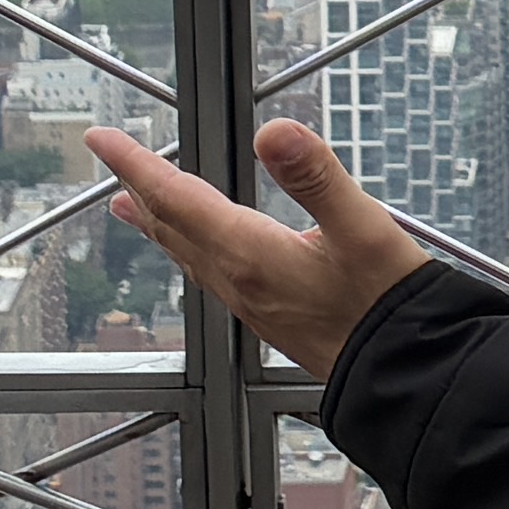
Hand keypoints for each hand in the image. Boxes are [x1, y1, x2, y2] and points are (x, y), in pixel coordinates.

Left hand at [83, 119, 426, 379]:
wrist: (406, 376)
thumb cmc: (388, 307)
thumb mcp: (362, 228)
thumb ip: (316, 177)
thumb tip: (275, 132)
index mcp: (250, 254)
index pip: (176, 198)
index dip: (135, 163)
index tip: (103, 138)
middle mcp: (239, 281)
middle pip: (171, 226)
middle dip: (138, 187)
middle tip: (110, 159)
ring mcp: (251, 302)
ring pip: (187, 253)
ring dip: (157, 222)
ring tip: (133, 204)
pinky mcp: (268, 316)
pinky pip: (210, 273)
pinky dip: (188, 247)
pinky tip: (201, 248)